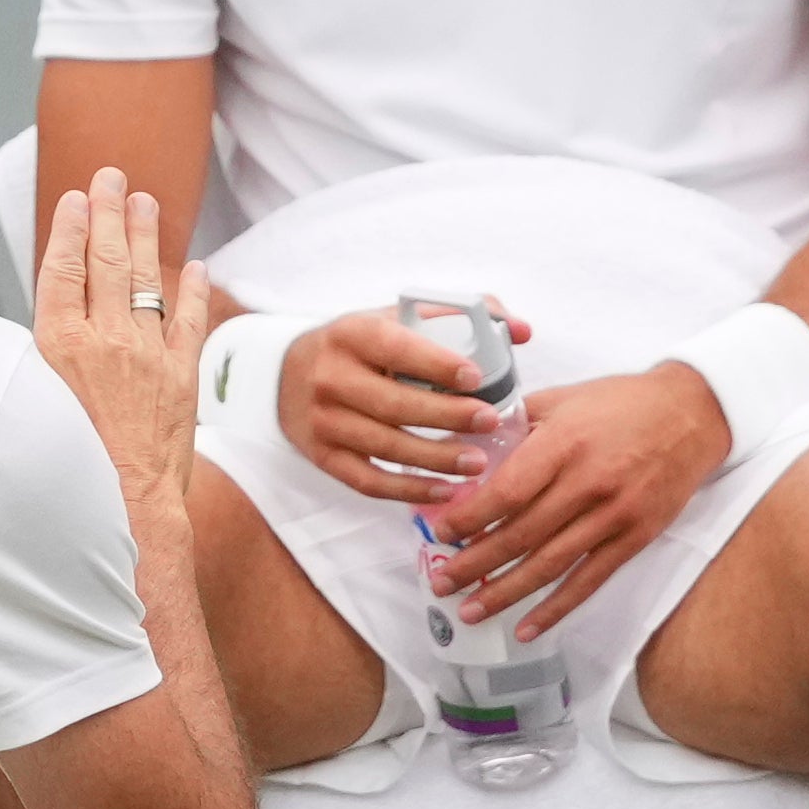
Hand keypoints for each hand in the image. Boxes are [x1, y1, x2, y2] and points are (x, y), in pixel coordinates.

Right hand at [34, 168, 201, 512]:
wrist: (119, 508)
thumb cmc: (66, 459)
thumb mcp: (38, 396)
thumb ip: (54, 341)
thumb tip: (61, 295)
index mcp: (58, 347)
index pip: (64, 270)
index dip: (71, 229)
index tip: (77, 198)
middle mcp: (103, 344)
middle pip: (104, 263)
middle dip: (109, 213)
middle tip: (113, 175)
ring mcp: (145, 356)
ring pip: (145, 280)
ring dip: (145, 237)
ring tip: (146, 202)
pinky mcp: (181, 375)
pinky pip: (188, 321)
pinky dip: (193, 293)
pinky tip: (194, 267)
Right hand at [279, 304, 522, 506]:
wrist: (286, 374)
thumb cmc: (360, 346)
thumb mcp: (395, 318)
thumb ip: (460, 317)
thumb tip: (522, 331)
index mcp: (353, 334)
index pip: (396, 349)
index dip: (437, 364)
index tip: (477, 376)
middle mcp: (331, 377)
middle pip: (394, 404)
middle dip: (447, 415)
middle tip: (489, 420)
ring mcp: (324, 421)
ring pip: (385, 447)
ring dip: (435, 459)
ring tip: (478, 462)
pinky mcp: (323, 456)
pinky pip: (368, 481)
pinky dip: (408, 491)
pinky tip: (445, 490)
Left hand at [425, 366, 728, 641]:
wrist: (692, 414)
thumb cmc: (620, 403)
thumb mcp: (561, 398)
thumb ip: (513, 425)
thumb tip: (460, 450)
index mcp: (564, 443)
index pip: (507, 491)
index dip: (469, 518)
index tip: (438, 533)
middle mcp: (588, 482)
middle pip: (522, 534)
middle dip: (475, 563)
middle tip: (441, 583)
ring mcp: (615, 515)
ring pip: (550, 565)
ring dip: (506, 592)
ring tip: (469, 611)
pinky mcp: (636, 537)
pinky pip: (589, 580)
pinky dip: (557, 608)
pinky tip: (527, 628)